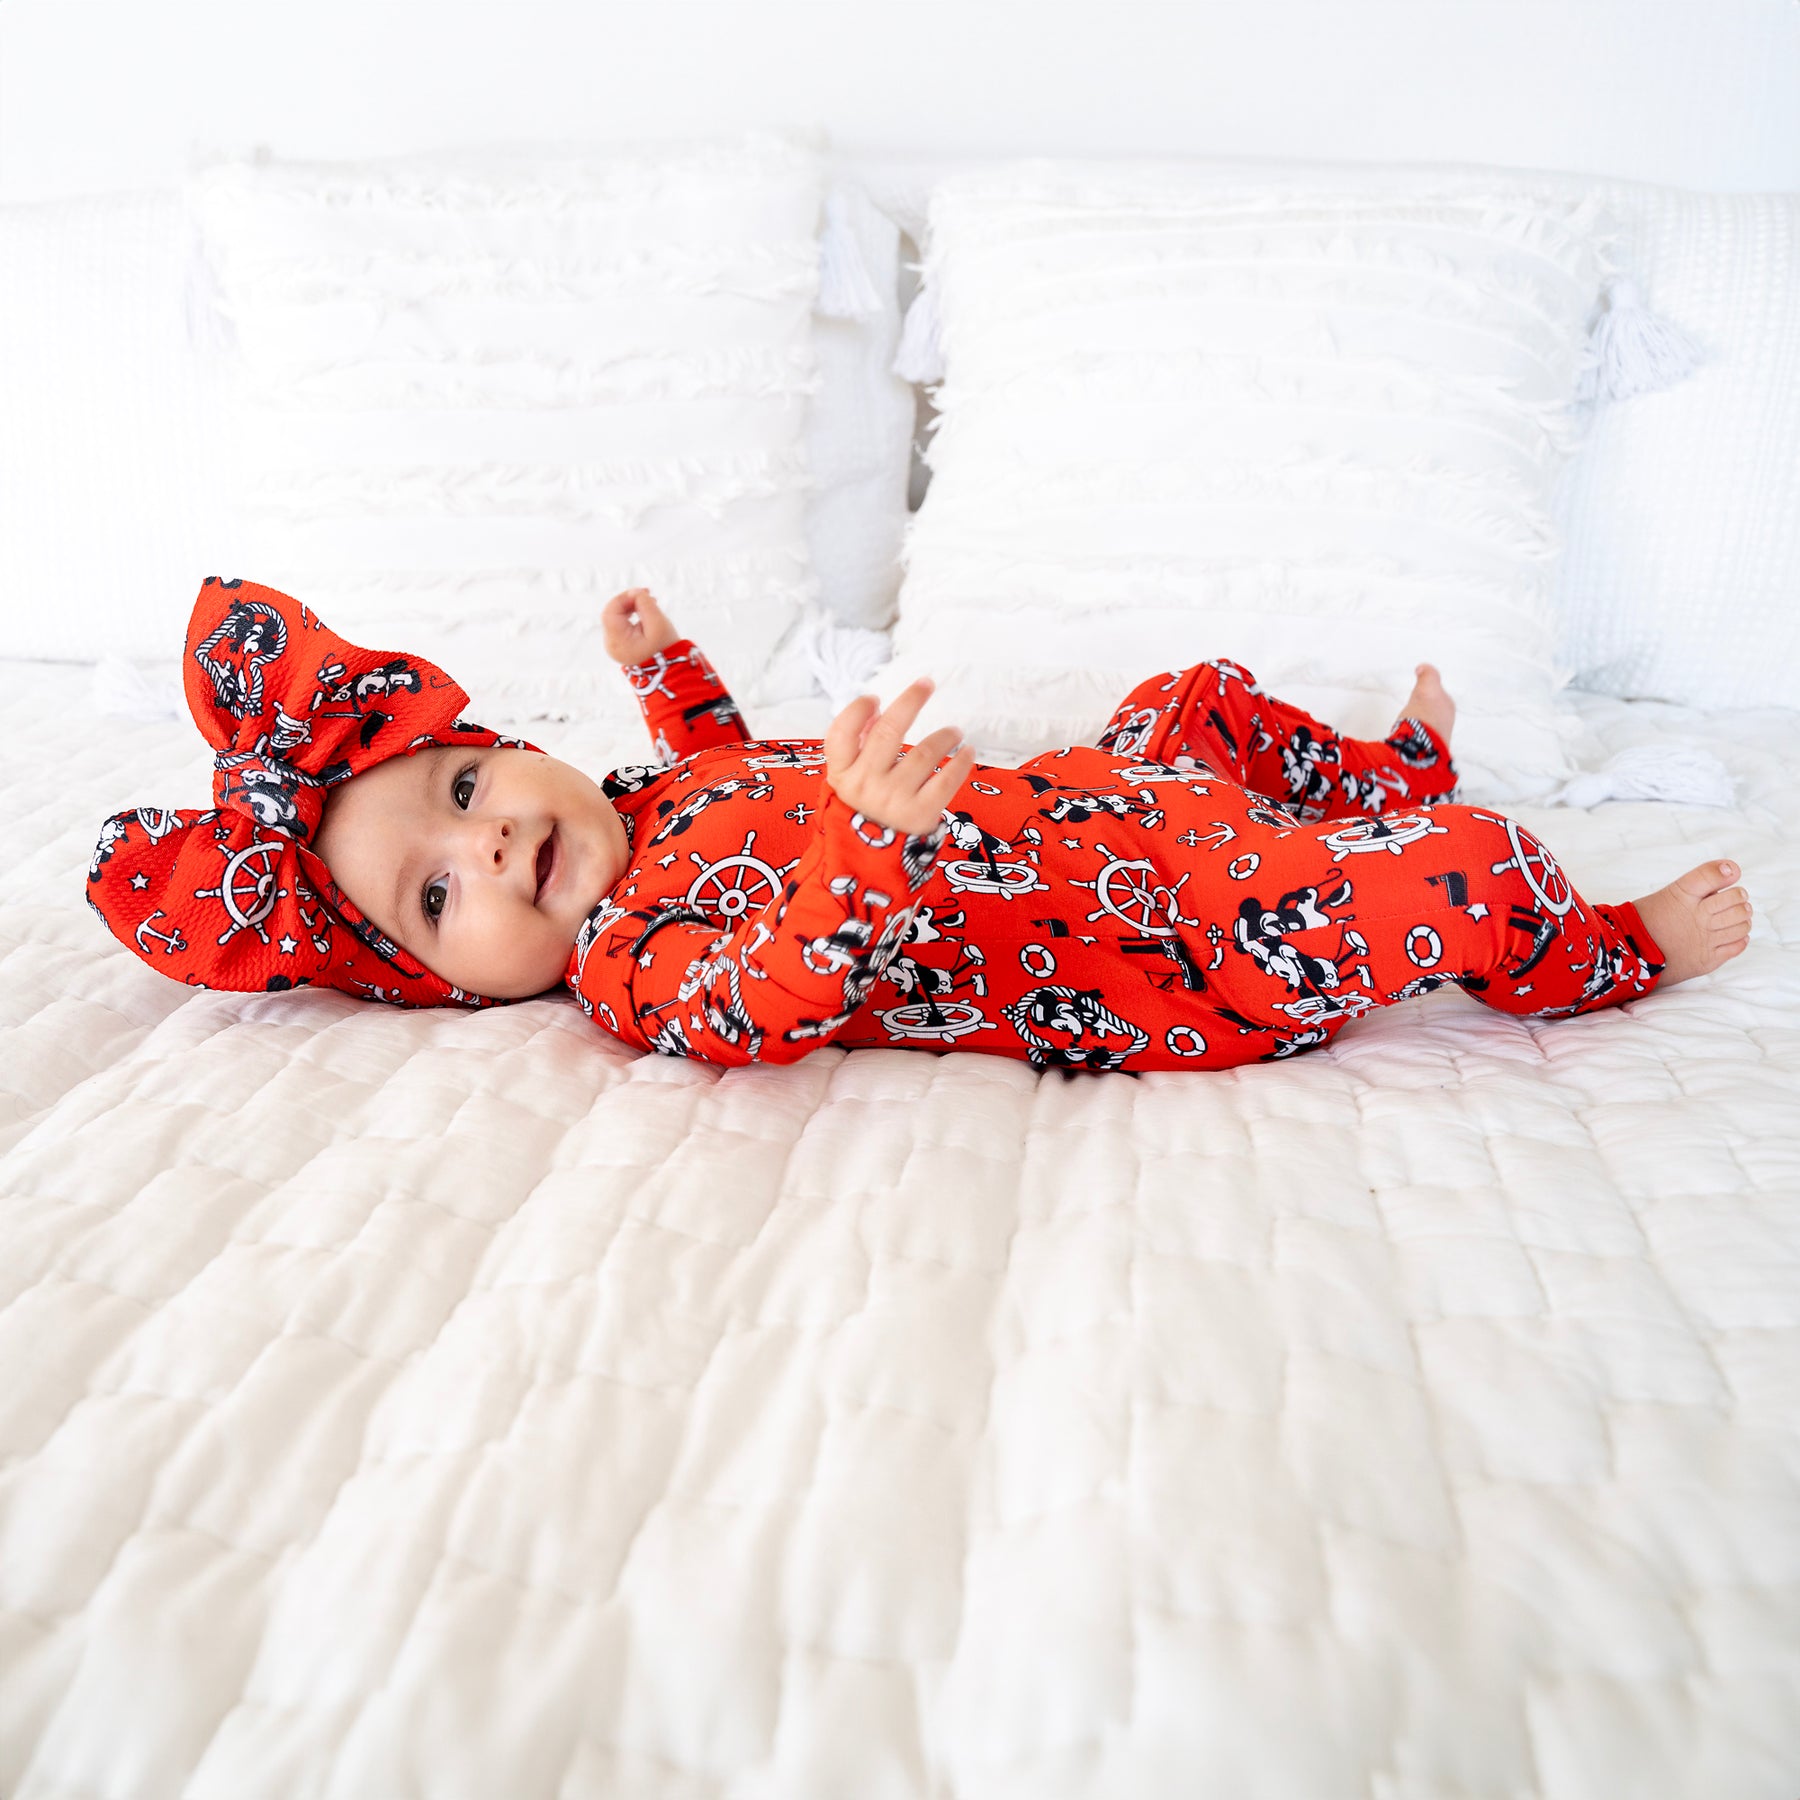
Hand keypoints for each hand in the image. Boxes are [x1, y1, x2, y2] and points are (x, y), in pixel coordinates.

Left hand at [602, 588, 680, 664]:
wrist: (670, 670)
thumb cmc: (665, 649)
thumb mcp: (658, 623)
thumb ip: (645, 604)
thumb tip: (635, 592)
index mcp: (617, 641)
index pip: (611, 610)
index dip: (624, 597)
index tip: (642, 593)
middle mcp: (611, 644)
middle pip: (612, 613)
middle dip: (629, 601)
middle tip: (648, 595)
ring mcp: (615, 645)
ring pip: (617, 617)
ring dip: (631, 606)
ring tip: (650, 603)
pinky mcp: (621, 644)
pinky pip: (622, 624)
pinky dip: (632, 615)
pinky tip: (645, 613)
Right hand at [824, 678, 974, 836]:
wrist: (875, 858)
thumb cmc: (865, 807)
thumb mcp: (849, 780)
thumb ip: (857, 746)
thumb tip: (875, 710)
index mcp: (841, 774)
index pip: (841, 734)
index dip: (857, 710)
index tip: (875, 698)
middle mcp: (865, 785)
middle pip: (887, 732)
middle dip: (910, 702)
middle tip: (927, 683)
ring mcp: (893, 800)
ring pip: (924, 753)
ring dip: (944, 736)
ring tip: (955, 732)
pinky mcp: (919, 814)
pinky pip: (946, 781)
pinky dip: (961, 762)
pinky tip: (967, 752)